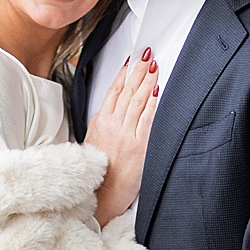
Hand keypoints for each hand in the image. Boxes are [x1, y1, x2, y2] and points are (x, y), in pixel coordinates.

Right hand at [88, 48, 160, 224]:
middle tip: (146, 55)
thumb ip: (101, 125)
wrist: (100, 194)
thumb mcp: (92, 142)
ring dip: (146, 81)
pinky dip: (152, 103)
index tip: (131, 61)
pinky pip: (146, 119)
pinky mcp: (138, 145)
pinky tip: (157, 91)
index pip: (113, 91)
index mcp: (100, 122)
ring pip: (136, 101)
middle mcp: (112, 125)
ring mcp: (125, 134)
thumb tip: (108, 113)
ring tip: (153, 66)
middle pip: (126, 91)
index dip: (123, 74)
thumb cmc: (97, 172)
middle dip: (137, 71)